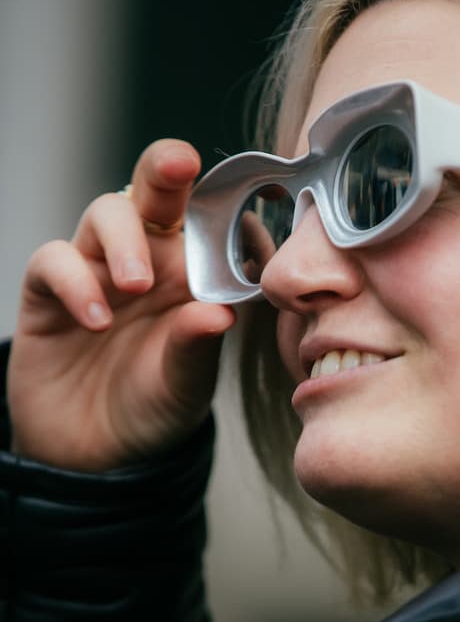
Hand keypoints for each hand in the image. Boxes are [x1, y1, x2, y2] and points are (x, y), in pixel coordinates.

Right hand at [8, 140, 235, 470]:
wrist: (97, 457)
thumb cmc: (152, 409)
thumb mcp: (186, 386)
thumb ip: (197, 348)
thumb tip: (221, 313)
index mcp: (192, 274)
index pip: (209, 220)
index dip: (224, 200)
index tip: (248, 190)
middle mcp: (147, 261)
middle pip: (155, 192)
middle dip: (166, 169)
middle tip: (179, 164)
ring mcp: (97, 270)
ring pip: (105, 213)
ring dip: (122, 239)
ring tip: (134, 286)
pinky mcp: (48, 291)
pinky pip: (55, 260)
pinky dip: (74, 281)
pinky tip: (95, 319)